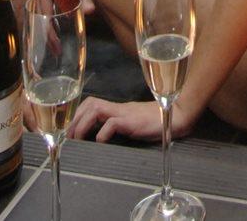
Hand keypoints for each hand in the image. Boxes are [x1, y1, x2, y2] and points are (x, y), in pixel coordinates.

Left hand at [69, 97, 194, 142]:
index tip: (71, 129)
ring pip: (96, 109)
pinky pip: (112, 123)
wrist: (177, 116)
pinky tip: (100, 142)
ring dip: (83, 124)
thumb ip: (121, 124)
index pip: (93, 103)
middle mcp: (120, 108)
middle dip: (75, 118)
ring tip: (78, 139)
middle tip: (69, 135)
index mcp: (119, 108)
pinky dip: (102, 133)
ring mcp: (126, 113)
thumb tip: (103, 136)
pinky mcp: (132, 122)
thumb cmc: (158, 121)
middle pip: (90, 103)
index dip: (78, 113)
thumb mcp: (135, 122)